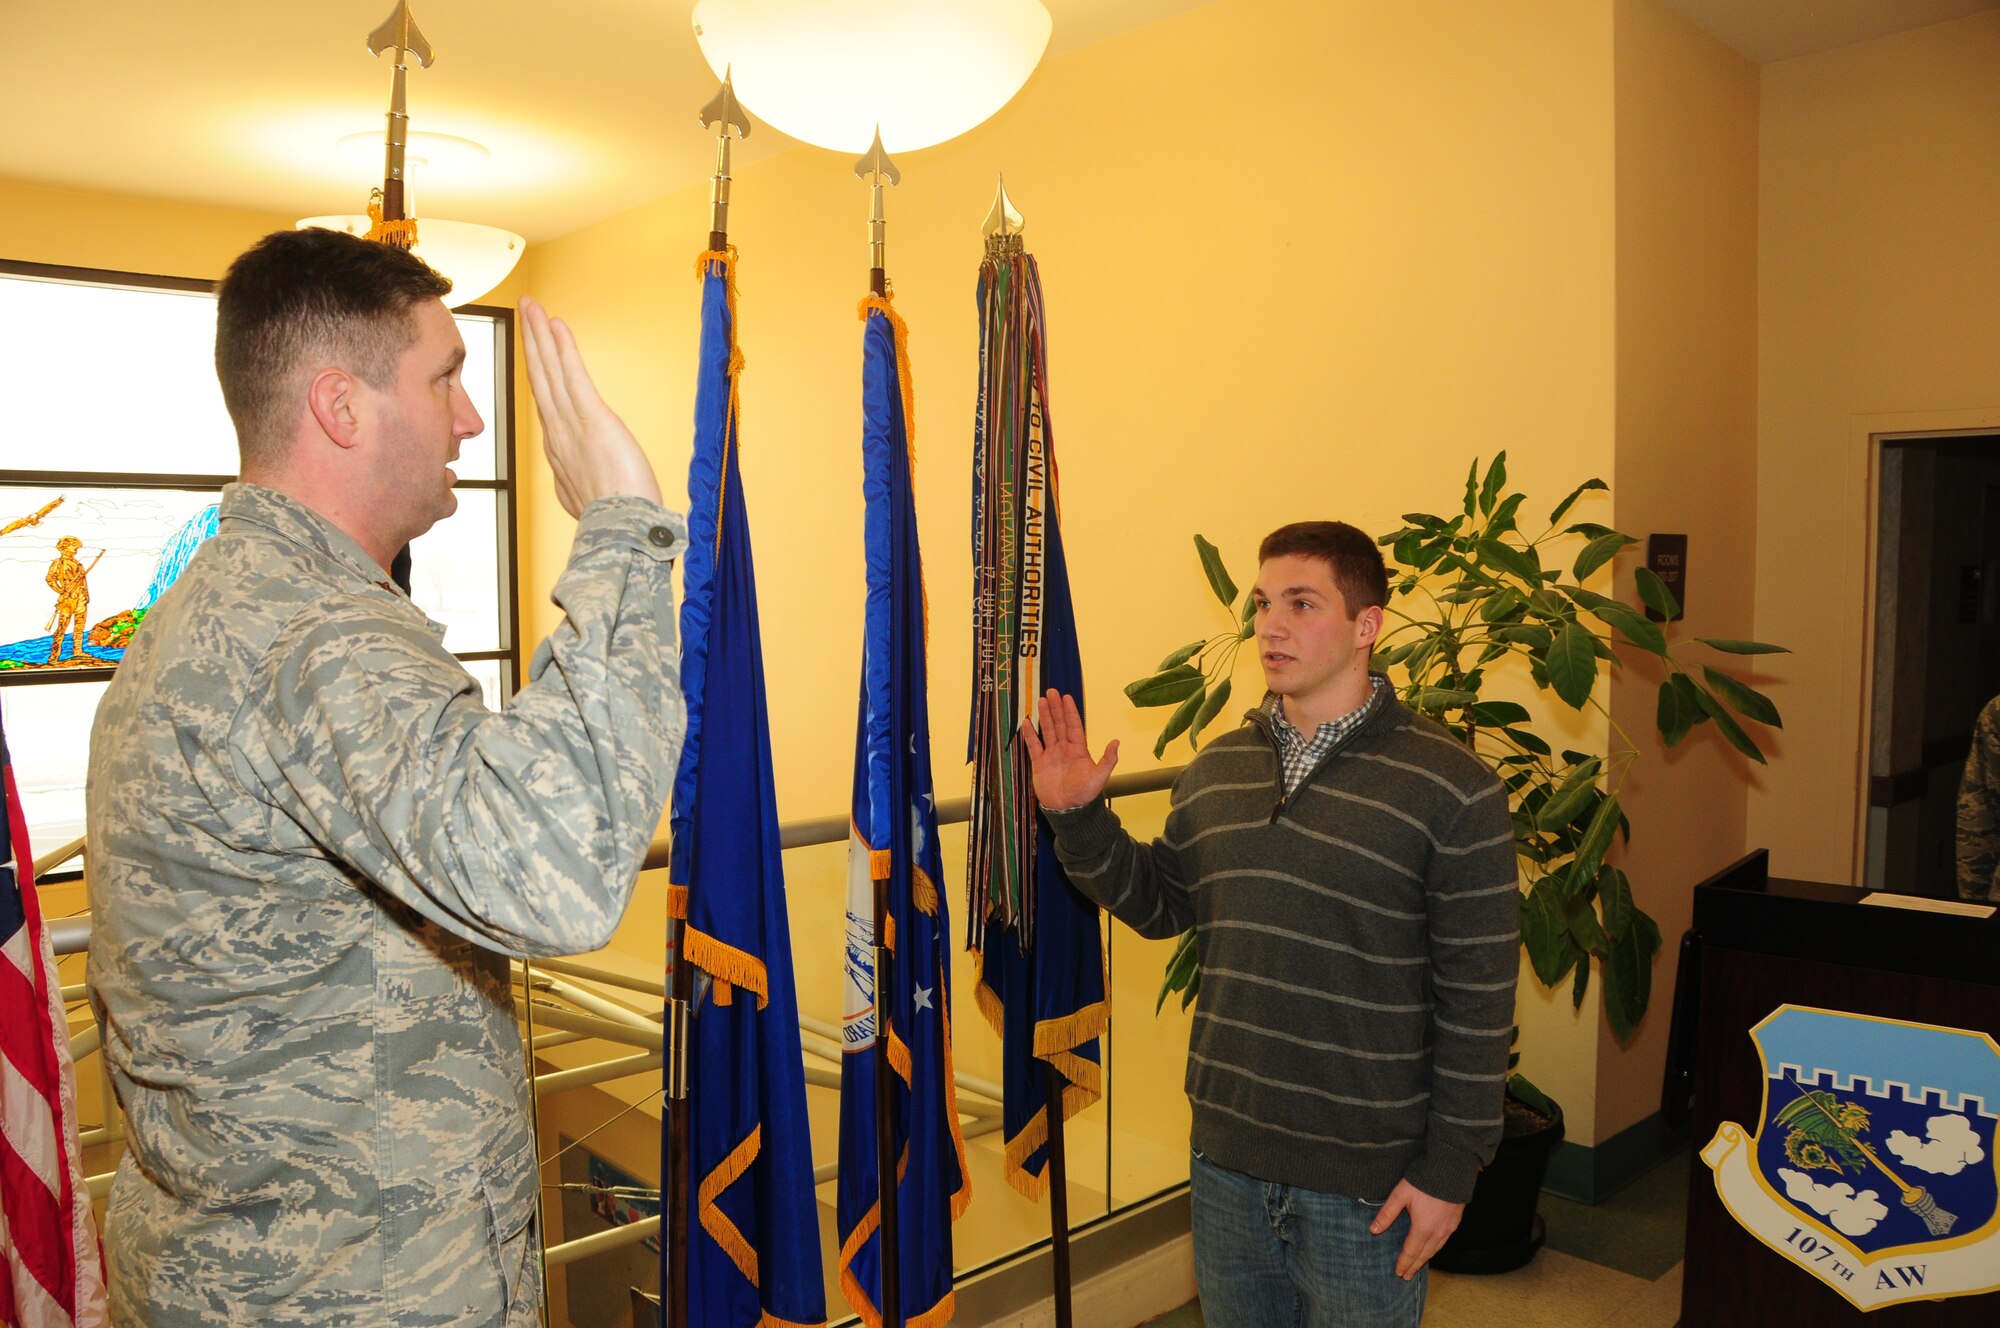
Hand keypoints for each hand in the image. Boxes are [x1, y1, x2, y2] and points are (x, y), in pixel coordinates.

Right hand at [518, 297, 661, 515]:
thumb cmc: (615, 525)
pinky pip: (574, 377)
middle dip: (533, 343)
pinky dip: (564, 350)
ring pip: (550, 372)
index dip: (540, 372)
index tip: (536, 350)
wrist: (622, 536)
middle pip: (541, 379)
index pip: (546, 403)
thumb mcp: (589, 501)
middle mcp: (558, 436)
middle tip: (526, 311)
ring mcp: (571, 427)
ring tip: (533, 306)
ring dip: (541, 336)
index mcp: (559, 453)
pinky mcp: (592, 421)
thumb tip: (574, 486)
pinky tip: (556, 324)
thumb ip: (578, 485)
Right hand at [1019, 689, 1119, 810]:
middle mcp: (1064, 749)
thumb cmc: (1085, 794)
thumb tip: (1116, 741)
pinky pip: (1033, 746)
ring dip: (1044, 717)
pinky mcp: (1039, 764)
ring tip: (1040, 701)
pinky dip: (1030, 735)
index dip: (1070, 712)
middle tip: (1051, 692)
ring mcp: (1051, 755)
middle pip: (1060, 724)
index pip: (1074, 726)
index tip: (1067, 697)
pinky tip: (1026, 722)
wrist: (1068, 810)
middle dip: (1056, 708)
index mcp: (1079, 750)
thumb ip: (1108, 759)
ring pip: (1047, 731)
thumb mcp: (1100, 776)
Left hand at [1370, 1179, 1463, 1279]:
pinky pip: (1444, 1241)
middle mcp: (1437, 1232)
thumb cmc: (1423, 1181)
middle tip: (1406, 1276)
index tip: (1398, 1272)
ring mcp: (1448, 1228)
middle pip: (1424, 1254)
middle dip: (1414, 1266)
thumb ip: (1387, 1213)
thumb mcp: (1400, 1195)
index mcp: (1423, 1228)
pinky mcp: (1455, 1222)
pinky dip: (1435, 1249)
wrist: (1450, 1170)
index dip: (1404, 1263)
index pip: (1410, 1251)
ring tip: (1417, 1266)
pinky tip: (1432, 1248)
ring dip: (1425, 1258)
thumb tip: (1374, 1230)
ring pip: (1435, 1249)